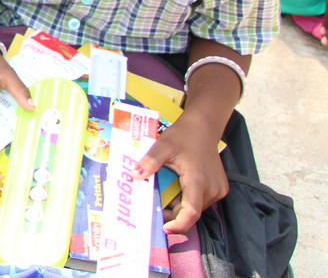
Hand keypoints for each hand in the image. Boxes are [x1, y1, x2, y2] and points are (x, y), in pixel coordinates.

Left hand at [137, 113, 227, 232]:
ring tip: (162, 196)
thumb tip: (135, 175)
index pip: (191, 212)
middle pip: (191, 212)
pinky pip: (201, 201)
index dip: (178, 224)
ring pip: (196, 207)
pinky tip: (175, 189)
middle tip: (154, 208)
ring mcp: (218, 189)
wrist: (203, 127)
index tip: (164, 228)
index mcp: (199, 181)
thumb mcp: (163, 146)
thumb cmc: (183, 136)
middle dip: (173, 214)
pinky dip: (187, 200)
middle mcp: (212, 189)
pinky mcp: (219, 188)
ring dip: (179, 207)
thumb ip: (150, 161)